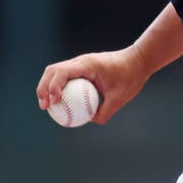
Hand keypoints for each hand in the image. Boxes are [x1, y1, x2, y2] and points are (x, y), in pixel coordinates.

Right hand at [36, 48, 151, 124]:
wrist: (138, 61)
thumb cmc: (130, 77)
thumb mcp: (120, 98)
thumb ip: (105, 111)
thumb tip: (89, 121)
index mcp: (87, 64)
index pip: (62, 72)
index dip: (53, 87)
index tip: (54, 103)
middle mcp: (80, 61)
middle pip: (53, 70)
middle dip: (43, 88)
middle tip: (45, 107)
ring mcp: (80, 63)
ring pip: (56, 72)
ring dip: (47, 87)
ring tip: (47, 106)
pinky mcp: (82, 68)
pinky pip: (65, 77)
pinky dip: (58, 87)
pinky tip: (59, 104)